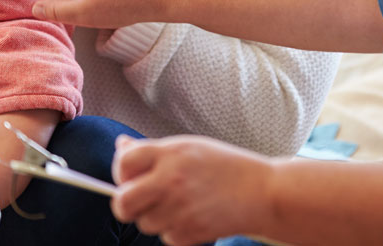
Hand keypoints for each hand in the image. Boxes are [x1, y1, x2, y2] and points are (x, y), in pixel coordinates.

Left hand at [111, 135, 273, 245]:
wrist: (261, 191)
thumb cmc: (224, 165)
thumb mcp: (188, 146)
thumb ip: (152, 150)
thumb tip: (121, 146)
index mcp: (170, 153)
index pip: (124, 162)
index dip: (121, 170)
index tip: (129, 174)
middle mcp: (171, 181)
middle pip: (123, 202)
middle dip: (125, 203)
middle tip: (137, 198)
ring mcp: (180, 209)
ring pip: (144, 223)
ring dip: (154, 216)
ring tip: (177, 202)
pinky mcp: (191, 233)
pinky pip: (166, 238)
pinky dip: (174, 231)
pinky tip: (192, 215)